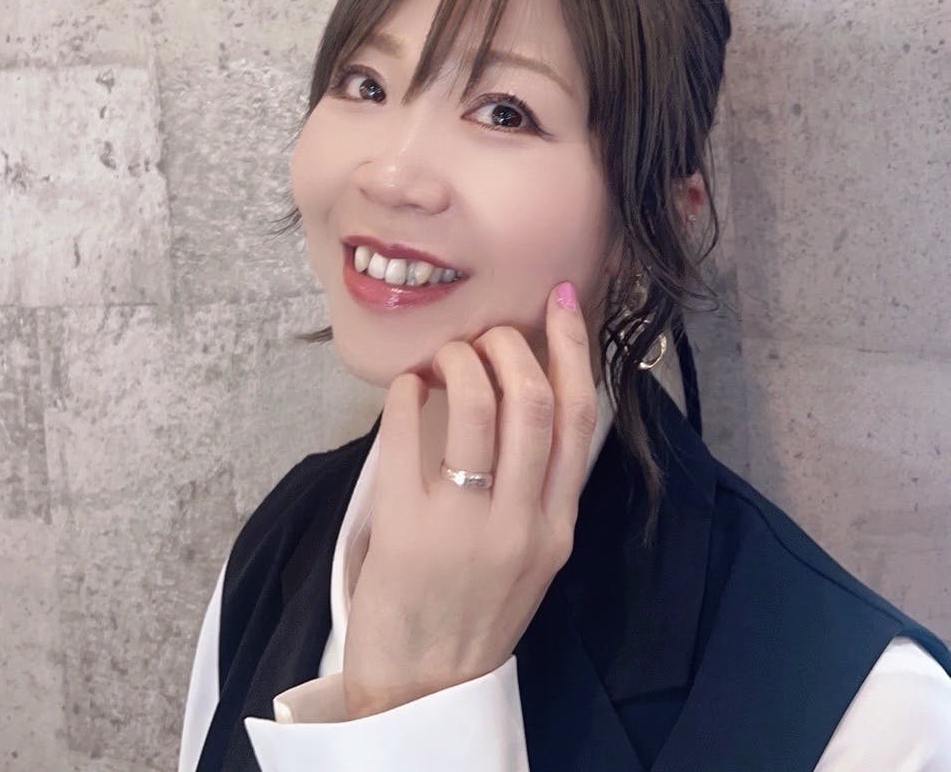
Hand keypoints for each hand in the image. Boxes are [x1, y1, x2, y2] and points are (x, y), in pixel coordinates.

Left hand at [341, 281, 598, 718]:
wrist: (422, 688)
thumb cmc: (474, 613)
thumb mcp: (531, 557)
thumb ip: (535, 488)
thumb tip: (517, 397)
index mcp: (558, 525)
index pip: (580, 419)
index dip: (574, 349)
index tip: (563, 301)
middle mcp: (524, 521)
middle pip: (533, 400)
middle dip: (510, 346)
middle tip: (485, 337)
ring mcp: (468, 525)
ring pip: (479, 404)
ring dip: (460, 360)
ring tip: (445, 358)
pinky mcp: (409, 526)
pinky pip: (410, 430)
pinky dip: (410, 390)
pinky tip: (408, 387)